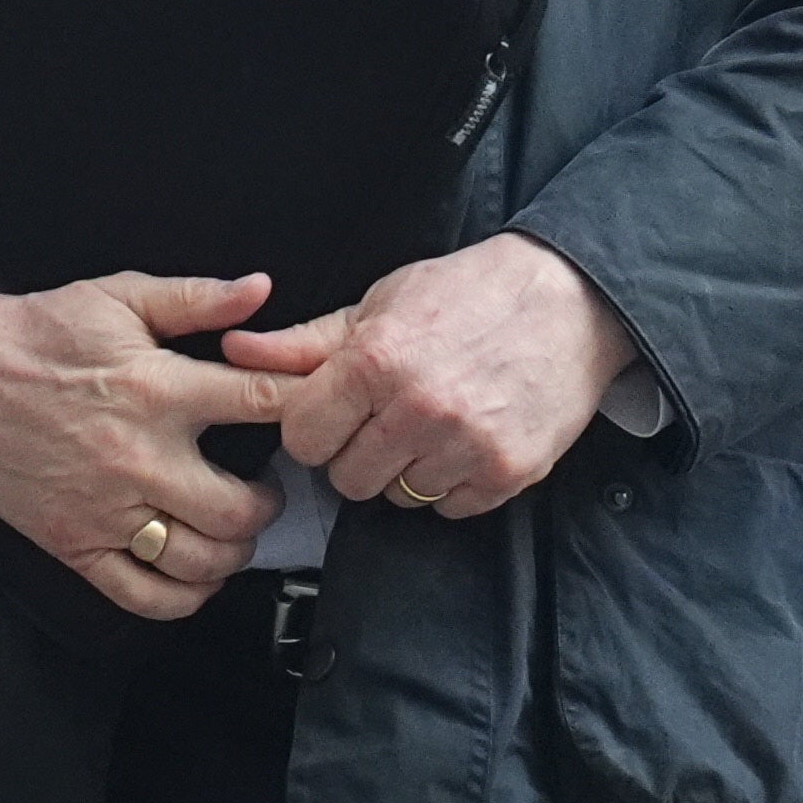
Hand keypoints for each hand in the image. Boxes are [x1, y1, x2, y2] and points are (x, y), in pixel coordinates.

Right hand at [0, 272, 292, 616]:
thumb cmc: (40, 331)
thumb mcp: (119, 296)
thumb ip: (195, 298)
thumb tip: (261, 289)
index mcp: (156, 389)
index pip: (261, 406)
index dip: (305, 410)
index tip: (317, 416)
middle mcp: (137, 457)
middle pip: (241, 509)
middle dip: (270, 504)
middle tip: (264, 489)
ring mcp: (105, 510)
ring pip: (200, 560)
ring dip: (233, 551)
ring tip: (232, 528)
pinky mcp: (75, 545)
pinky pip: (145, 596)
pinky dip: (185, 596)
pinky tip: (194, 570)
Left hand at [220, 233, 636, 521]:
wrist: (567, 300)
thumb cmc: (466, 294)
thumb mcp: (378, 303)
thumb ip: (305, 342)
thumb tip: (235, 350)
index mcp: (375, 361)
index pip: (302, 438)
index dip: (312, 428)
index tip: (333, 414)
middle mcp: (418, 409)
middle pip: (344, 480)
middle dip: (355, 453)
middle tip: (383, 419)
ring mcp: (466, 446)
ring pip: (396, 498)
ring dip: (403, 470)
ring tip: (427, 424)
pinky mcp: (507, 473)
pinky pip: (448, 509)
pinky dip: (450, 484)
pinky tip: (463, 440)